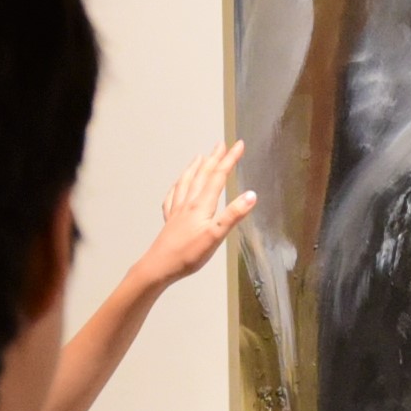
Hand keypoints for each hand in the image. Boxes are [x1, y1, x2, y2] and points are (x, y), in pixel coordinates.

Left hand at [134, 142, 249, 284]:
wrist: (159, 266)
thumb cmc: (188, 254)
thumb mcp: (216, 236)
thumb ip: (233, 215)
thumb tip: (251, 195)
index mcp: (201, 205)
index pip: (218, 177)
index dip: (230, 159)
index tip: (239, 145)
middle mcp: (188, 203)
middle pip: (202, 175)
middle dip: (214, 158)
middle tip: (222, 144)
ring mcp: (177, 210)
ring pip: (186, 182)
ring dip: (195, 168)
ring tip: (200, 157)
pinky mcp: (169, 220)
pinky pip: (172, 196)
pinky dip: (177, 186)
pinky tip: (177, 186)